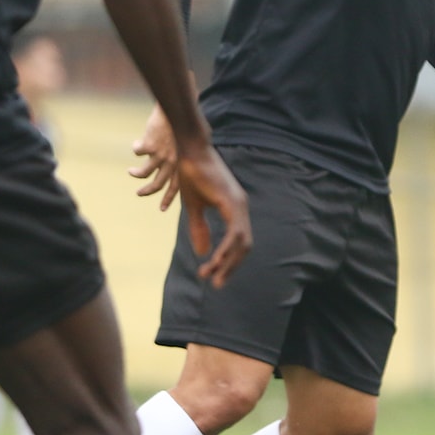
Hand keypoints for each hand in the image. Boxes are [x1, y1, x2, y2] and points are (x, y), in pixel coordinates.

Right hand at [127, 105, 179, 208]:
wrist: (174, 107)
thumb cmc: (182, 122)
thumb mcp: (188, 141)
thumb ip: (183, 154)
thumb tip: (179, 163)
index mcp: (182, 162)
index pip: (176, 187)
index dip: (169, 199)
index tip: (162, 209)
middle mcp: (171, 162)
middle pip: (156, 184)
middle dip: (147, 192)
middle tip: (139, 193)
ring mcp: (159, 155)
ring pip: (143, 173)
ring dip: (135, 174)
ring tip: (130, 172)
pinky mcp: (148, 146)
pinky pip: (137, 152)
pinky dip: (136, 148)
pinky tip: (137, 143)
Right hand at [172, 142, 251, 286]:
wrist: (189, 150)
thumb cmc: (191, 174)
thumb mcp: (193, 207)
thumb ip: (199, 229)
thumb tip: (202, 253)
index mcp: (234, 209)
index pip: (239, 241)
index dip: (229, 260)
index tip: (214, 274)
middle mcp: (241, 207)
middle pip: (244, 246)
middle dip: (231, 267)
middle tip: (217, 284)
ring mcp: (238, 204)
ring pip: (241, 242)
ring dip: (228, 262)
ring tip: (213, 276)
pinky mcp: (232, 202)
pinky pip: (234, 232)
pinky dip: (227, 249)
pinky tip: (216, 260)